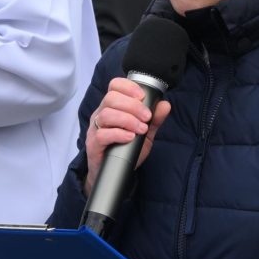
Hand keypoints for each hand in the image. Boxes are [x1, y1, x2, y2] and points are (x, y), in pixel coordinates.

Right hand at [84, 77, 171, 195]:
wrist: (115, 172)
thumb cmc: (127, 148)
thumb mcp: (145, 132)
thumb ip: (154, 119)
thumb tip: (165, 105)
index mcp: (112, 106)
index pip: (114, 86)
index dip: (128, 87)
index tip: (142, 96)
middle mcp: (101, 114)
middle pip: (111, 98)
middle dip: (133, 106)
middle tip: (147, 117)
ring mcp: (95, 129)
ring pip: (106, 114)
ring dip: (128, 120)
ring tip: (141, 129)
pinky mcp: (93, 144)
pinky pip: (102, 134)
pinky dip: (119, 134)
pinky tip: (130, 137)